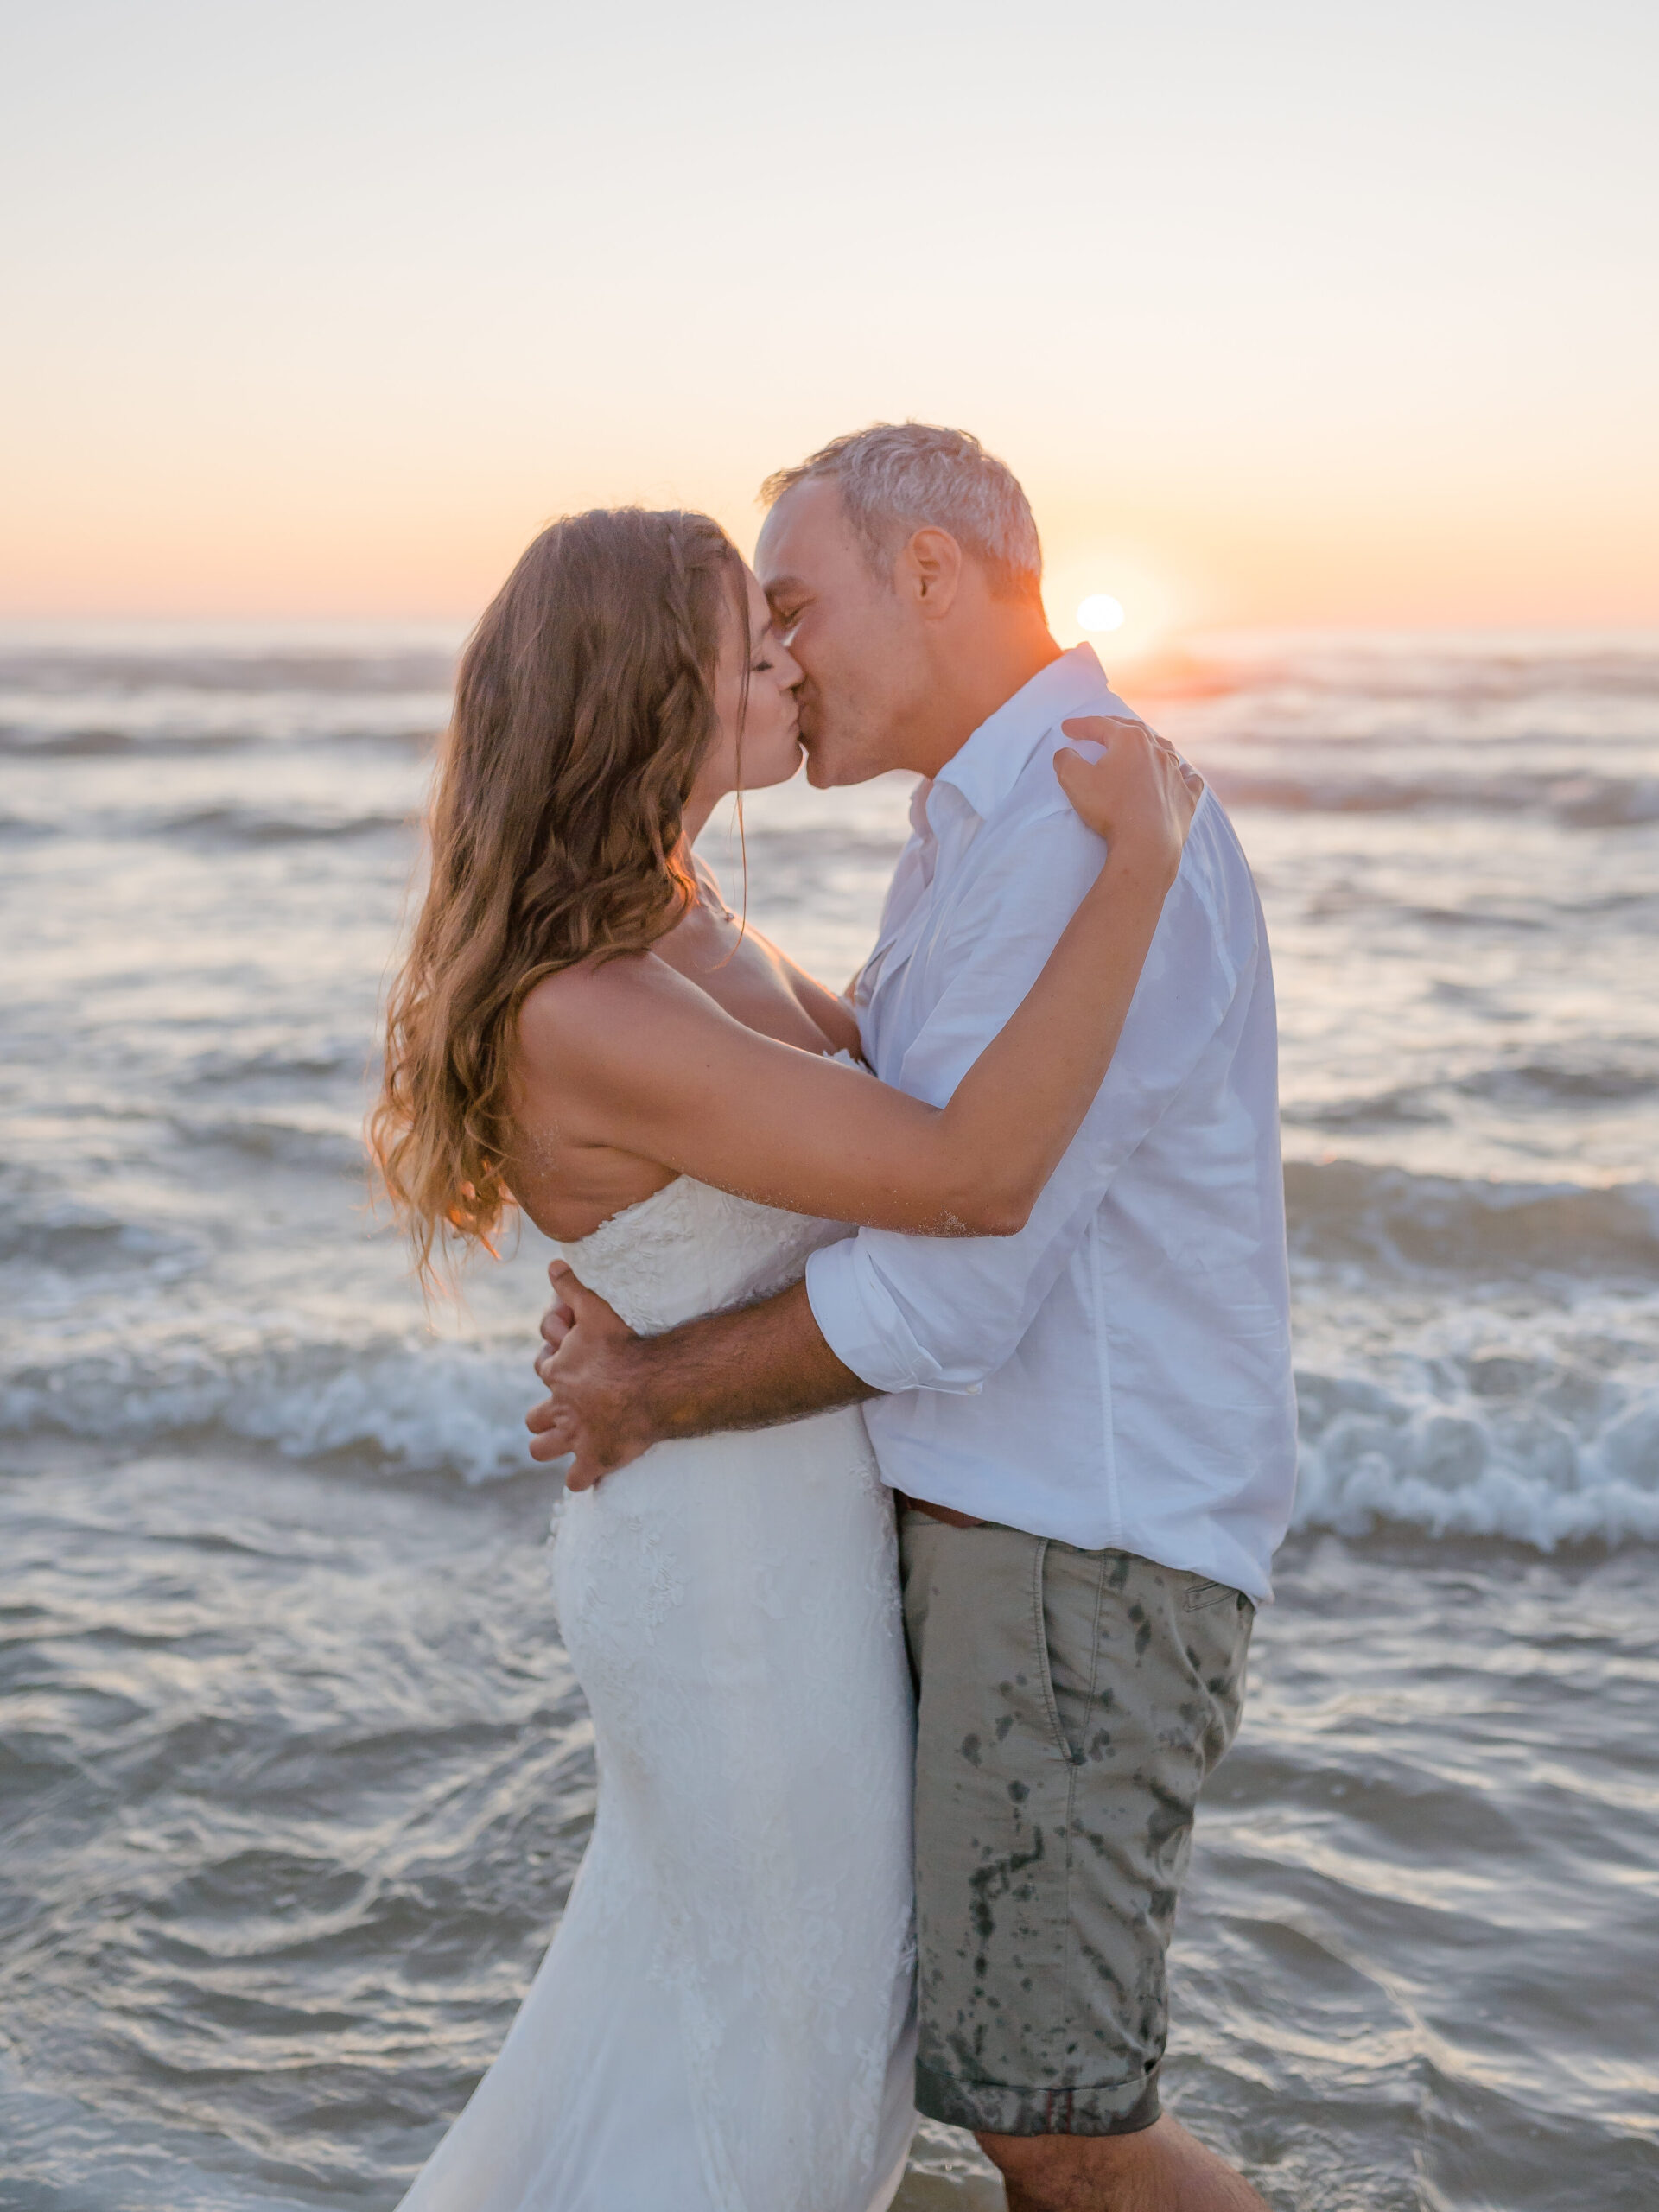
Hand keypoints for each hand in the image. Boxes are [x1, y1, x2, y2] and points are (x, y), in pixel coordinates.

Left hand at [525, 1261, 656, 1489]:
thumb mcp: (596, 1307)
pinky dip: (582, 1478)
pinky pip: (578, 1480)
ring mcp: (576, 1436)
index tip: (565, 1367)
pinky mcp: (595, 1459)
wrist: (652, 1384)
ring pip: (543, 1450)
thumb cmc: (625, 1345)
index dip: (552, 1367)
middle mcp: (561, 1408)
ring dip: (551, 1448)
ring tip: (566, 1447)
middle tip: (559, 1415)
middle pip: (535, 1418)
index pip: (543, 1370)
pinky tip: (591, 1475)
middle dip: (543, 1418)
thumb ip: (573, 1286)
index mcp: (559, 1373)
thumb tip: (552, 1263)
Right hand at [1055, 716, 1197, 881]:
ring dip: (1149, 743)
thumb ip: (1065, 760)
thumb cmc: (1110, 809)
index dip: (1081, 725)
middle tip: (1099, 729)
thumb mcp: (1074, 780)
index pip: (1100, 725)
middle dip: (1114, 726)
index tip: (1067, 728)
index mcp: (1129, 741)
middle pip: (1133, 730)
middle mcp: (1156, 750)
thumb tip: (1065, 753)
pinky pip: (1188, 778)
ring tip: (1141, 744)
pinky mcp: (1186, 796)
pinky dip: (1183, 772)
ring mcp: (1175, 772)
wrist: (1146, 843)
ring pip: (1164, 748)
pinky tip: (1182, 772)